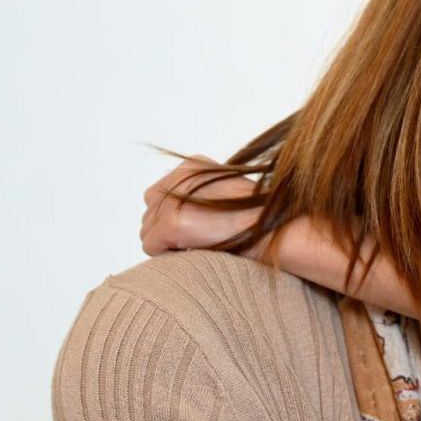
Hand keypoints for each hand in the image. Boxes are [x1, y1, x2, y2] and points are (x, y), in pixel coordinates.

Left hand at [140, 156, 263, 255]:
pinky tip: (196, 249)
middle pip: (149, 212)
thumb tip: (180, 213)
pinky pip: (150, 247)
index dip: (177, 215)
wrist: (274, 228)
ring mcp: (173, 201)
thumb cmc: (260, 217)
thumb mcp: (226, 191)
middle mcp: (178, 178)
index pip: (158, 195)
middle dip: (167, 229)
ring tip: (201, 242)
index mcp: (191, 167)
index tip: (201, 225)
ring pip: (146, 231)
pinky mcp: (171, 224)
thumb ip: (198, 195)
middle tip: (200, 237)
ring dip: (169, 243)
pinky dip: (168, 254)